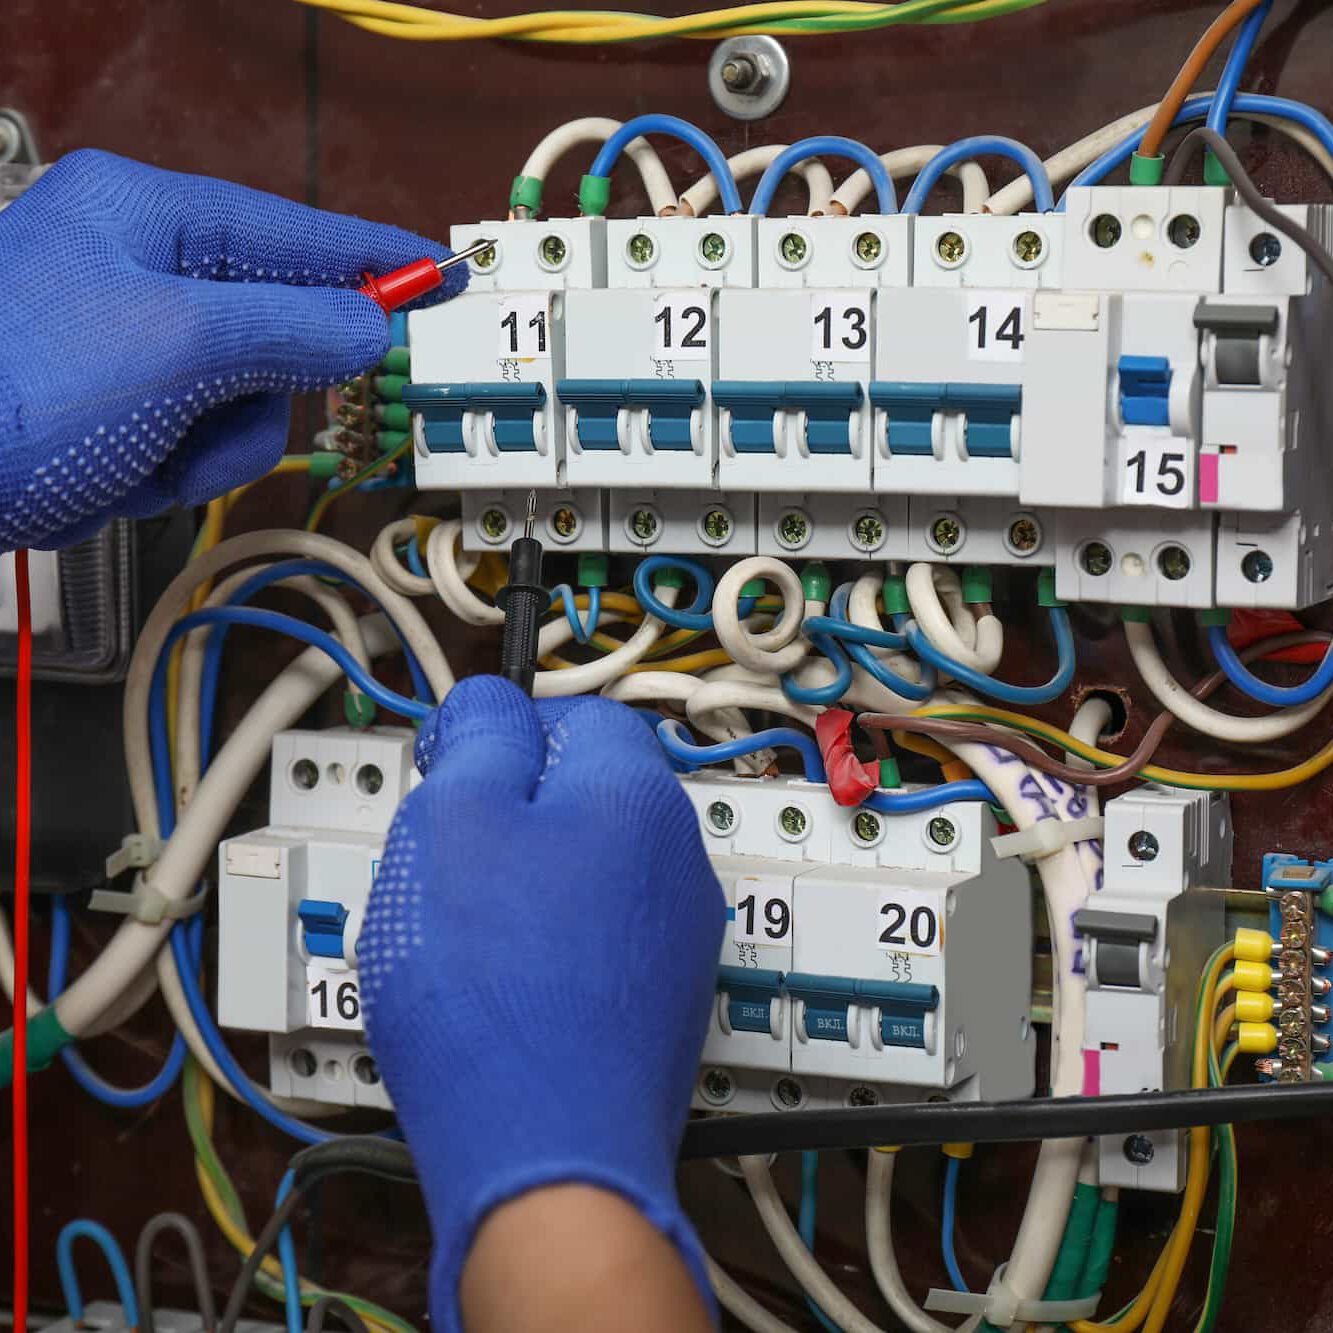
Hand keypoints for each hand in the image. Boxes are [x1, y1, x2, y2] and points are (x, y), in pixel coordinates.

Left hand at [0, 149, 464, 549]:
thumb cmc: (16, 386)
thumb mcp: (180, 345)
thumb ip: (294, 329)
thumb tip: (368, 327)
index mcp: (146, 216)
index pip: (295, 234)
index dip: (375, 261)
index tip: (440, 275)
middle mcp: (143, 273)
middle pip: (277, 333)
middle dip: (253, 395)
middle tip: (221, 409)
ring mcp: (134, 347)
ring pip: (246, 404)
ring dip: (210, 447)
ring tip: (150, 452)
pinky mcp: (125, 410)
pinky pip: (202, 442)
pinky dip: (174, 470)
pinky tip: (123, 471)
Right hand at [359, 677, 724, 1331]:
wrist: (546, 1154)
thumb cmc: (495, 988)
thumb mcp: (454, 819)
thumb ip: (478, 738)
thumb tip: (493, 703)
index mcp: (636, 794)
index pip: (575, 714)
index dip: (502, 733)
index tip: (452, 770)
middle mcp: (676, 859)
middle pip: (580, 797)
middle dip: (507, 815)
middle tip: (443, 860)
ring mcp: (675, 938)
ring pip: (582, 874)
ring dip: (520, 886)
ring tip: (460, 937)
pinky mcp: (658, 1005)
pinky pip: (590, 944)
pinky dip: (542, 950)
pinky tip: (495, 989)